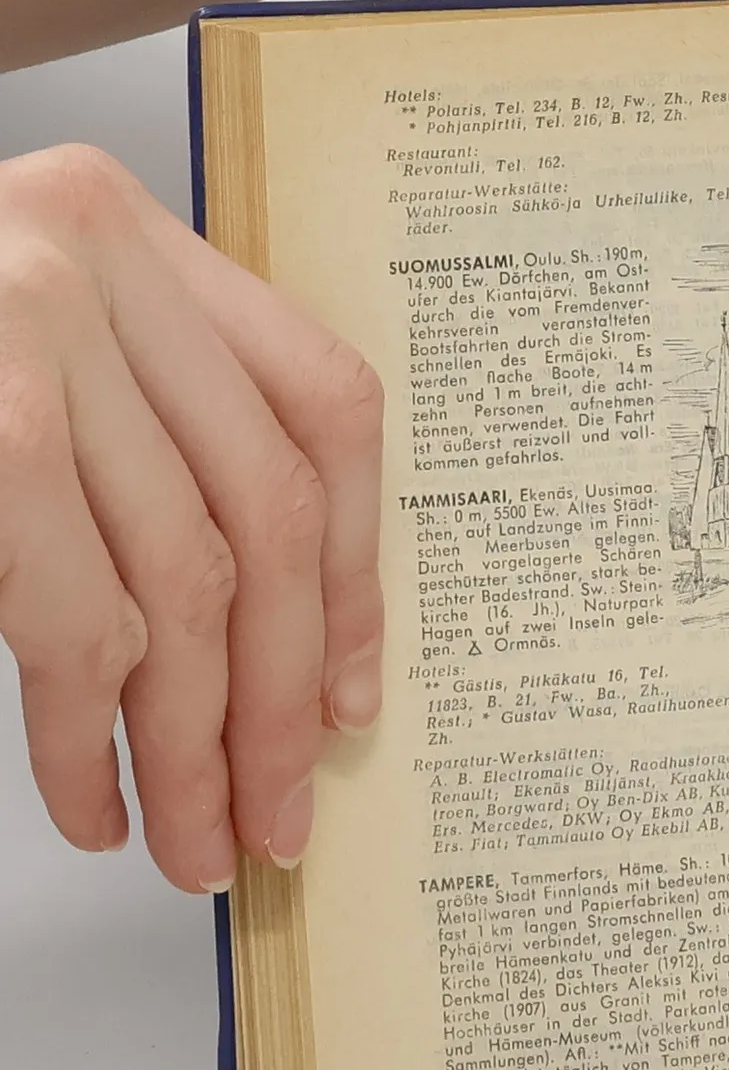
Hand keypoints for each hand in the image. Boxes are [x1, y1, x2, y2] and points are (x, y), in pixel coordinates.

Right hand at [0, 147, 382, 890]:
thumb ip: (141, 437)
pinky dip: (90, 736)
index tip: (353, 692)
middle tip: (279, 812)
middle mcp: (86, 262)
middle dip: (281, 693)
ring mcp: (20, 334)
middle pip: (265, 514)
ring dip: (196, 744)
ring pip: (182, 583)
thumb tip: (279, 646)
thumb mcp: (23, 346)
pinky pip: (72, 620)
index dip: (354, 568)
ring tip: (198, 840)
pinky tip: (97, 801)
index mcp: (128, 229)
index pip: (323, 409)